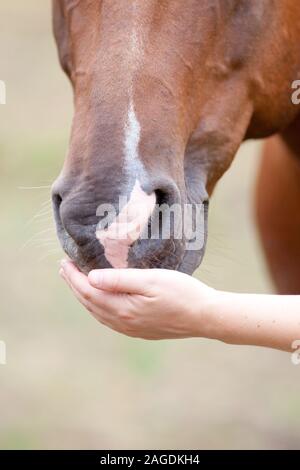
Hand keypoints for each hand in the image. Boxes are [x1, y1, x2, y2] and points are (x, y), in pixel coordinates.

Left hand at [59, 259, 215, 339]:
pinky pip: (109, 319)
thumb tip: (90, 278)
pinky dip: (98, 307)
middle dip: (74, 286)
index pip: (88, 291)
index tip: (64, 262)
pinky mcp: (139, 330)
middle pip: (89, 303)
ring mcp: (131, 329)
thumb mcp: (151, 280)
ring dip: (85, 297)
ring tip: (77, 283)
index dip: (74, 277)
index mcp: (123, 309)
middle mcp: (122, 322)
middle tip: (64, 269)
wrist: (205, 317)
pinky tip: (99, 301)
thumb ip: (120, 279)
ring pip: (98, 312)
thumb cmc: (182, 293)